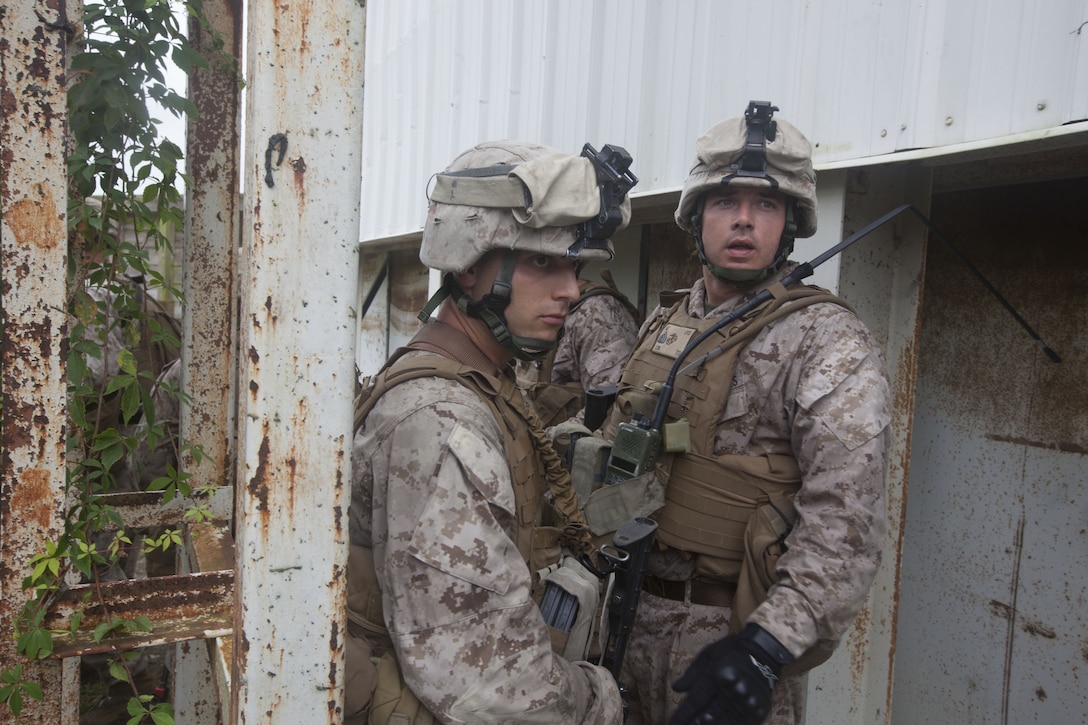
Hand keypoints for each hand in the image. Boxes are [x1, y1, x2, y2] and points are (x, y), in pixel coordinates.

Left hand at [669, 623, 793, 724]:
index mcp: (717, 676)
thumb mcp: (708, 655)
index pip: (695, 703)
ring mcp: (746, 704)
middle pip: (707, 718)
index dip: (682, 716)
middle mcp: (732, 693)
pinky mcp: (758, 711)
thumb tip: (675, 689)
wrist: (765, 651)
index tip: (672, 724)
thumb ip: (691, 674)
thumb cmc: (731, 651)